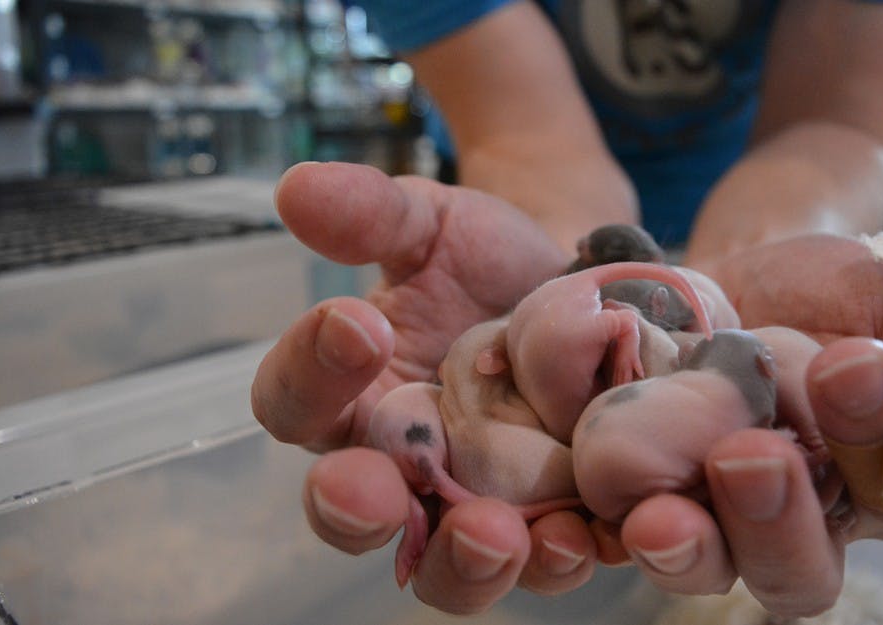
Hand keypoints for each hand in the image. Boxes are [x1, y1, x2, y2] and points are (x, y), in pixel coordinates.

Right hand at [251, 161, 602, 613]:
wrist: (586, 278)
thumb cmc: (489, 256)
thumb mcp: (432, 224)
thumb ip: (372, 214)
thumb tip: (297, 187)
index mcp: (355, 397)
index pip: (296, 404)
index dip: (311, 373)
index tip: (357, 323)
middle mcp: (405, 468)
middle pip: (358, 516)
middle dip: (360, 511)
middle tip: (375, 491)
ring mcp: (481, 505)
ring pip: (451, 570)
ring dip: (466, 562)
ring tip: (497, 534)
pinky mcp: (558, 520)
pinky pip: (550, 561)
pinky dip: (563, 558)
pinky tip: (586, 537)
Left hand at [609, 234, 882, 615]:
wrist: (729, 269)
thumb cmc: (826, 294)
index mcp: (869, 487)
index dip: (880, 442)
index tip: (851, 367)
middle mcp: (788, 517)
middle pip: (793, 566)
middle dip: (773, 521)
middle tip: (747, 458)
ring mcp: (702, 509)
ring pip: (701, 562)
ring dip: (684, 547)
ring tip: (658, 520)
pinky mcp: (626, 490)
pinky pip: (611, 527)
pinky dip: (597, 526)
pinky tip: (585, 512)